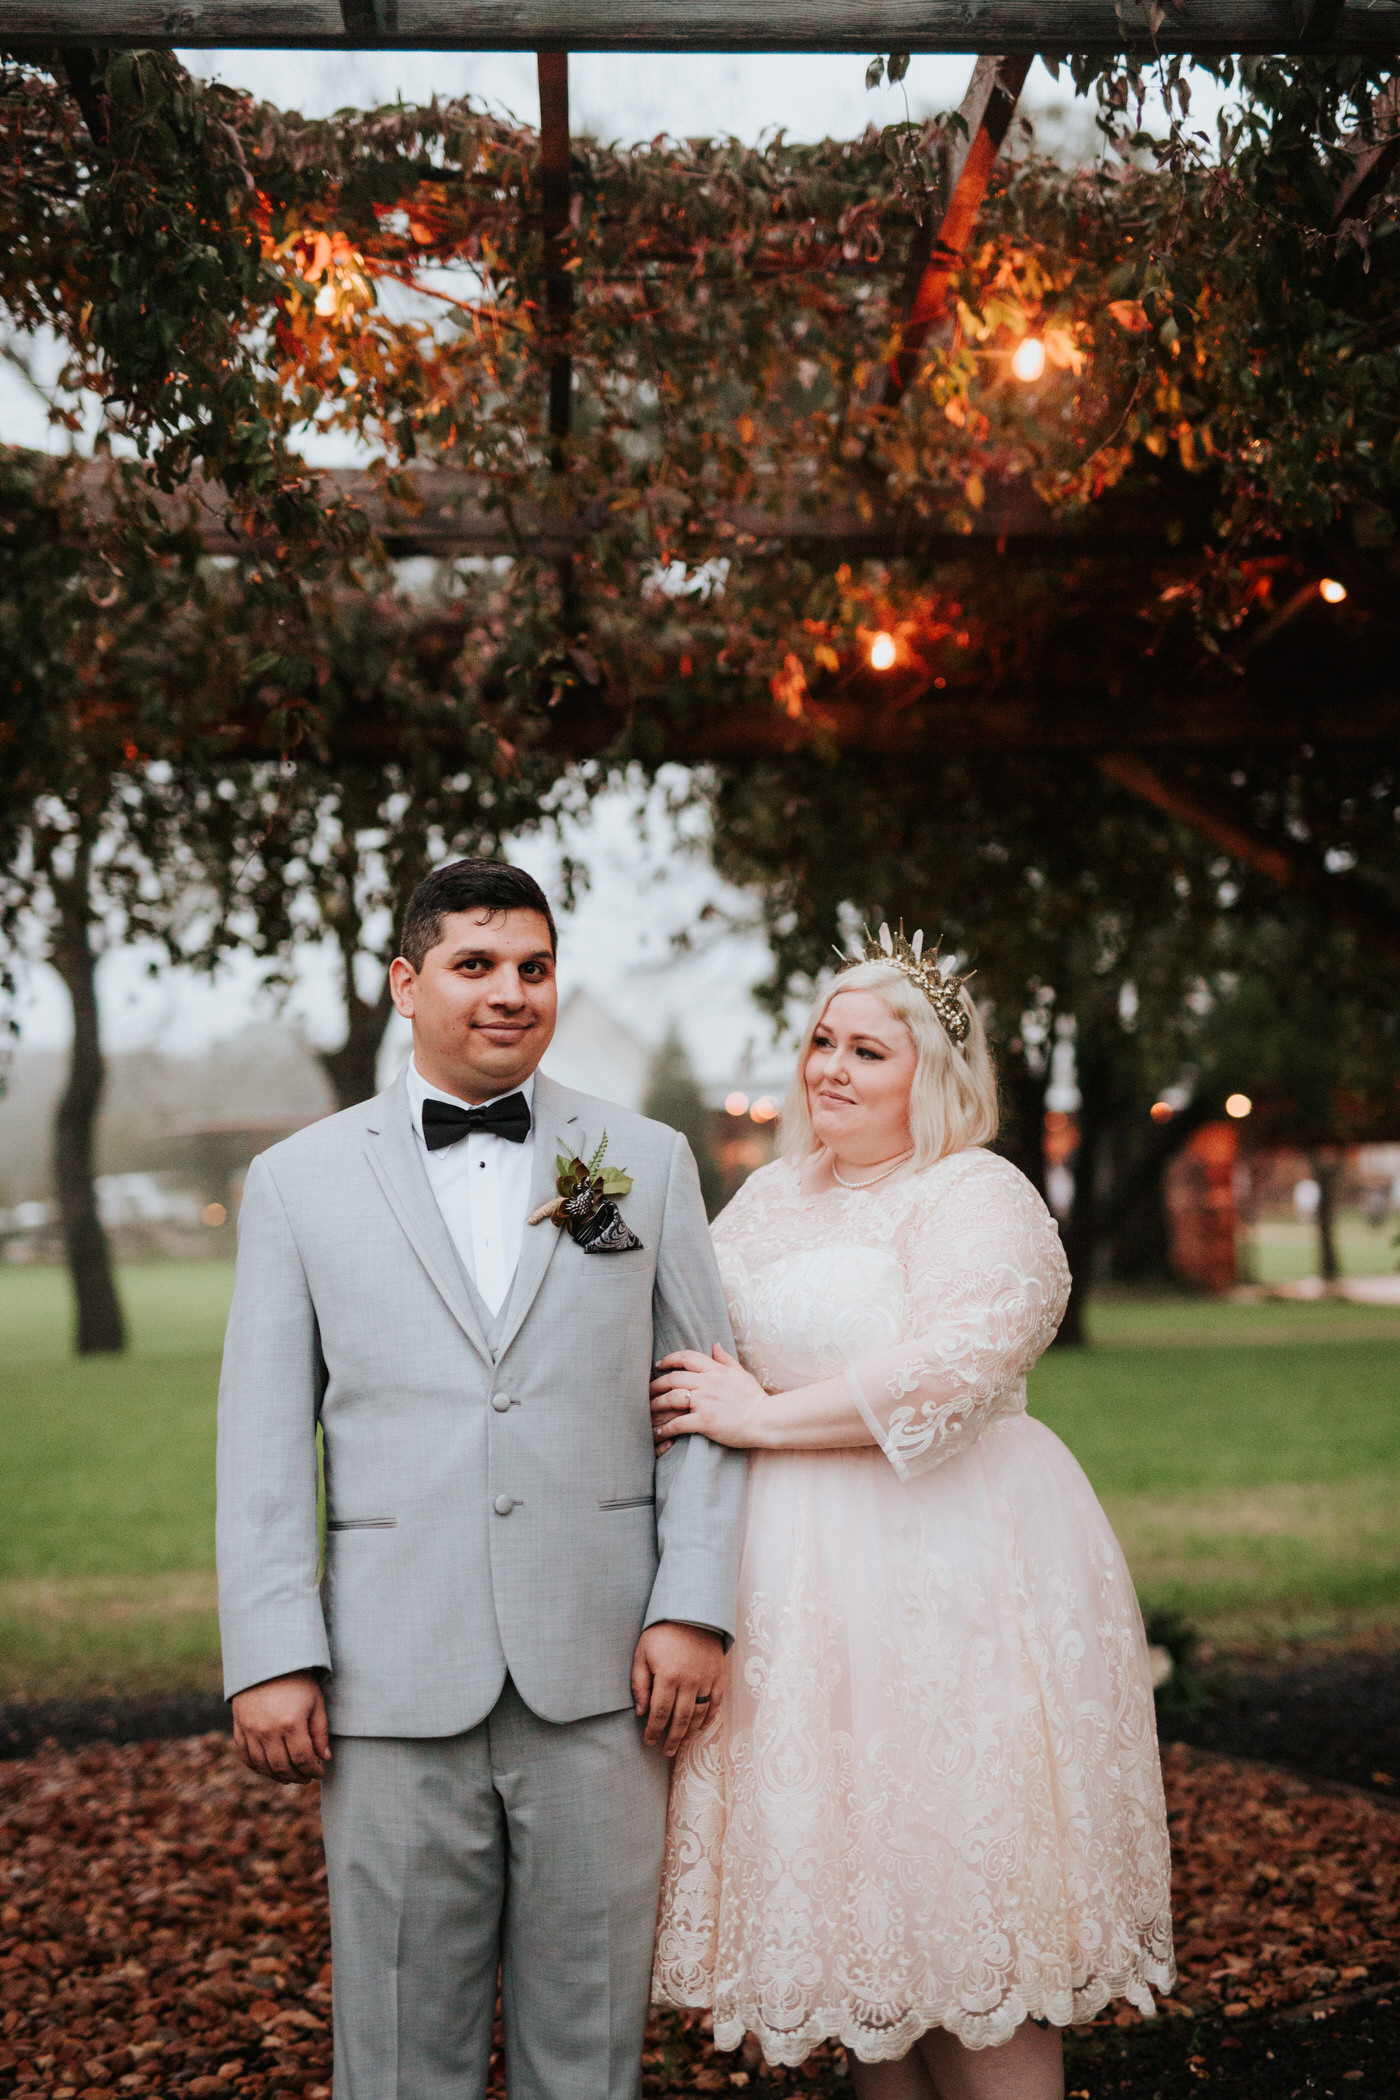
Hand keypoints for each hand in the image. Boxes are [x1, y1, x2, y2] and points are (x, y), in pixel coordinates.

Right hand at [231, 1671, 330, 1783]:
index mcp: (291, 1723)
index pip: (303, 1759)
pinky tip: (268, 1768)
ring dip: (278, 1776)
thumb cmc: (296, 1680)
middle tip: (307, 1778)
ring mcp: (251, 1731)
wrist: (266, 1662)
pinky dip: (257, 1767)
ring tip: (291, 1776)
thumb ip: (320, 1732)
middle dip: (297, 1777)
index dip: (313, 1770)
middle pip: (282, 1767)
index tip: (320, 1773)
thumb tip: (324, 1758)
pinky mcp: (239, 1728)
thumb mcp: (315, 1702)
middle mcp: (268, 1731)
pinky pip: (245, 1757)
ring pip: (263, 1766)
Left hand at [631, 1622, 725, 1755]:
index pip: (659, 1713)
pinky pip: (716, 1705)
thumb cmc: (662, 1633)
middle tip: (665, 1752)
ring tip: (681, 1746)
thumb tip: (641, 1712)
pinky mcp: (719, 1677)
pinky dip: (708, 1720)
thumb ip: (640, 1684)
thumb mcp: (642, 1654)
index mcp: (667, 1676)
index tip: (648, 1742)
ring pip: (699, 1716)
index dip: (654, 1731)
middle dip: (672, 1739)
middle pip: (681, 1720)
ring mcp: (707, 1680)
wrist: (693, 1612)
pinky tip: (699, 1729)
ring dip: (689, 1735)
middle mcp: (689, 1681)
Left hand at [650, 1344, 767, 1451]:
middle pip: (673, 1378)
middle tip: (648, 1390)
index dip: (670, 1359)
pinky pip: (678, 1423)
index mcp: (716, 1370)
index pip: (687, 1357)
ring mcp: (705, 1402)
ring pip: (671, 1399)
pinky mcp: (704, 1421)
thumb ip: (725, 1360)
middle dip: (656, 1384)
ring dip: (656, 1405)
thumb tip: (715, 1345)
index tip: (659, 1365)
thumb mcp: (741, 1374)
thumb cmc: (754, 1398)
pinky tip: (658, 1432)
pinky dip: (665, 1428)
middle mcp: (708, 1383)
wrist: (765, 1420)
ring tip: (649, 1411)